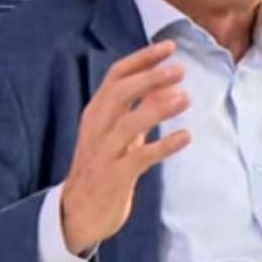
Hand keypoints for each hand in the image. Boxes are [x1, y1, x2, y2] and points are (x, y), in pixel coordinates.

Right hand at [60, 40, 190, 253]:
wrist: (76, 215)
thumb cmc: (102, 167)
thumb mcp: (120, 134)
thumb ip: (140, 109)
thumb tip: (167, 85)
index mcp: (97, 113)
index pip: (116, 76)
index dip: (142, 59)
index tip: (168, 46)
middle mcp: (97, 128)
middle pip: (119, 93)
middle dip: (149, 78)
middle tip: (179, 69)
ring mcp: (104, 153)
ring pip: (128, 124)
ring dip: (157, 109)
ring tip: (185, 99)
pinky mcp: (114, 177)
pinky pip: (140, 158)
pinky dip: (163, 146)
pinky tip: (185, 136)